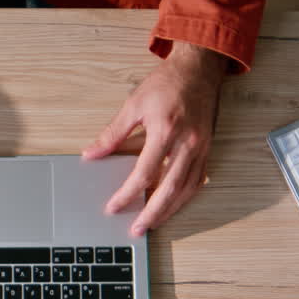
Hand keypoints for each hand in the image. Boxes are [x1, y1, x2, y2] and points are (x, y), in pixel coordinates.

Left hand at [83, 43, 226, 235]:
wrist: (199, 68)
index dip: (127, 194)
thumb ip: (112, 133)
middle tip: (137, 229)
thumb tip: (91, 154)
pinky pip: (197, 181)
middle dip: (152, 214)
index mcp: (166, 130)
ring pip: (186, 190)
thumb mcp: (134, 104)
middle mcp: (187, 143)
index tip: (114, 206)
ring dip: (169, 211)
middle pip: (169, 189)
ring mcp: (200, 148)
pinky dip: (184, 197)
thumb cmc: (168, 83)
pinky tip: (172, 205)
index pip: (144, 173)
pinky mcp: (207, 150)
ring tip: (152, 224)